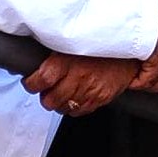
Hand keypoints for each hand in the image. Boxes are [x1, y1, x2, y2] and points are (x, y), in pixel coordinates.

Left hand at [22, 52, 138, 115]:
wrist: (128, 53)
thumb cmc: (99, 47)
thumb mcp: (73, 44)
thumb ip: (55, 55)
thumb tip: (35, 62)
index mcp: (67, 61)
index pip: (41, 80)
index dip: (31, 84)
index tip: (30, 82)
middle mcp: (77, 77)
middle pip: (50, 100)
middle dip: (45, 96)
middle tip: (46, 89)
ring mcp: (89, 91)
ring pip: (63, 108)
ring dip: (59, 102)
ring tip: (62, 91)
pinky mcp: (99, 99)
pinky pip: (78, 112)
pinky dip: (73, 107)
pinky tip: (75, 96)